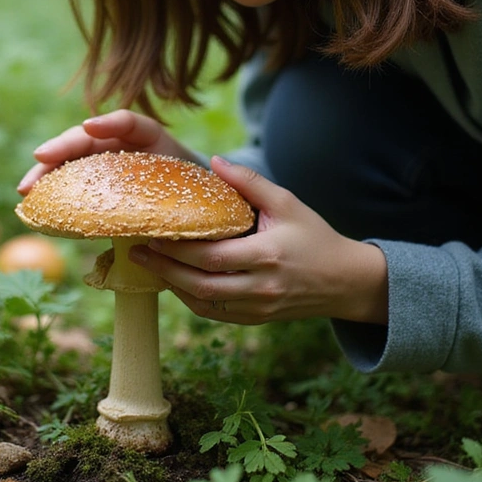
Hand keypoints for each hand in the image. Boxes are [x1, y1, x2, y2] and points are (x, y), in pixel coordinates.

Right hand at [17, 109, 198, 193]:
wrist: (186, 199)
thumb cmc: (189, 188)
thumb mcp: (194, 182)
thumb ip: (192, 186)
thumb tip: (172, 218)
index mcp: (147, 136)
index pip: (128, 122)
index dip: (109, 123)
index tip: (90, 129)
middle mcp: (118, 144)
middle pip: (85, 140)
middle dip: (61, 148)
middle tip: (39, 159)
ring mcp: (101, 162)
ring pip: (69, 160)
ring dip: (45, 172)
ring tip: (26, 189)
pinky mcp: (90, 183)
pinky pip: (67, 182)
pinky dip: (50, 190)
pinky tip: (33, 202)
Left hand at [129, 156, 388, 325]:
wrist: (344, 281)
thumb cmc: (314, 236)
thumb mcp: (287, 202)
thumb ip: (250, 182)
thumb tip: (214, 161)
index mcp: (268, 255)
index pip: (213, 257)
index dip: (179, 249)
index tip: (152, 233)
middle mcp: (261, 287)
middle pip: (201, 285)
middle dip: (165, 269)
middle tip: (137, 251)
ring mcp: (258, 308)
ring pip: (204, 304)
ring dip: (174, 286)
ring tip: (149, 266)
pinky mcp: (256, 319)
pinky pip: (215, 313)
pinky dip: (191, 299)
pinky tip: (175, 281)